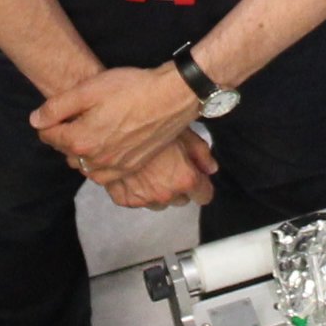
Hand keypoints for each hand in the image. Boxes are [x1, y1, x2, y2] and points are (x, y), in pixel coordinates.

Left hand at [32, 64, 201, 184]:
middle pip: (66, 153)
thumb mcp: (89, 90)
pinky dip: (100, 162)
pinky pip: (105, 174)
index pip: (48, 136)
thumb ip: (57, 107)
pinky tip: (108, 144)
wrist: (172, 97)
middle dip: (66, 136)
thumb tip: (36, 120)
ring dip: (82, 151)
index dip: (48, 121)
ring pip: (85, 166)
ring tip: (92, 130)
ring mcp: (116, 168)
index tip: (57, 110)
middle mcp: (96, 161)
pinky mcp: (132, 168)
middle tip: (77, 117)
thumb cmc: (132, 89)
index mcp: (81, 141)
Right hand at [101, 132, 215, 211]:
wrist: (115, 124)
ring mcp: (144, 198)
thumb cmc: (152, 122)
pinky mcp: (124, 199)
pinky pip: (136, 201)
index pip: (204, 195)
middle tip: (169, 166)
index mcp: (185, 178)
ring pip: (158, 203)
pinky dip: (135, 190)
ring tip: (149, 168)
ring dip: (156, 190)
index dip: (201, 185)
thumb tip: (210, 168)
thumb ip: (200, 153)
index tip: (197, 178)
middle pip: (180, 199)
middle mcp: (165, 193)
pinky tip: (133, 173)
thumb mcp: (183, 131)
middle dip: (177, 186)